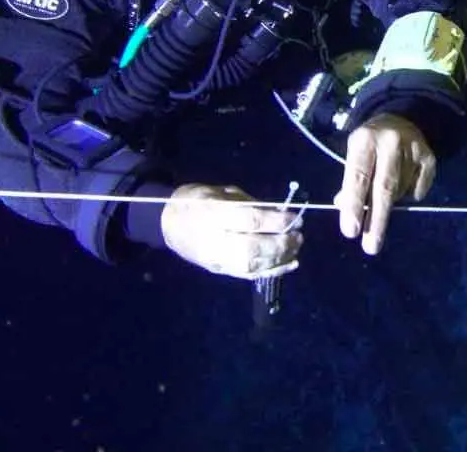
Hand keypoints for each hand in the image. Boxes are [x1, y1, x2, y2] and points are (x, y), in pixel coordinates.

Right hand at [161, 184, 303, 279]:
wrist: (168, 223)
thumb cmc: (197, 201)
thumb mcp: (222, 192)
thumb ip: (251, 203)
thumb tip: (280, 212)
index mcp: (213, 213)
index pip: (250, 221)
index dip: (277, 220)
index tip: (296, 217)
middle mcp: (214, 240)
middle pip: (253, 247)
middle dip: (281, 243)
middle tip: (299, 235)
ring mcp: (216, 259)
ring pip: (253, 265)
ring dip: (280, 258)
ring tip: (296, 246)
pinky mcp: (220, 270)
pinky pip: (249, 275)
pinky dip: (273, 271)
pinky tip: (290, 263)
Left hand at [334, 113, 435, 254]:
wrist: (402, 118)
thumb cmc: (371, 144)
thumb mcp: (355, 156)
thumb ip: (351, 181)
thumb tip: (345, 210)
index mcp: (364, 140)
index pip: (358, 176)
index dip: (354, 204)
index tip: (351, 231)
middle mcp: (390, 142)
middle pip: (384, 188)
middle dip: (376, 220)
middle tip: (370, 246)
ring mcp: (413, 149)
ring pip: (400, 191)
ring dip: (389, 205)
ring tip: (382, 206)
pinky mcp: (430, 157)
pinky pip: (418, 188)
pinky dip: (409, 194)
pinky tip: (403, 188)